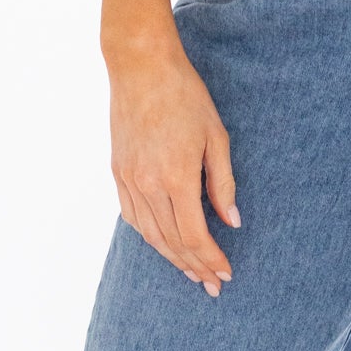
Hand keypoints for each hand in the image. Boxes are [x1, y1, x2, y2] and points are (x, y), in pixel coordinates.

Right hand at [106, 37, 239, 294]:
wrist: (140, 66)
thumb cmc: (185, 95)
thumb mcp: (217, 137)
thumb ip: (223, 184)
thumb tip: (232, 221)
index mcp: (176, 177)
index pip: (194, 236)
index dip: (211, 259)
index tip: (225, 274)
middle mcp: (148, 184)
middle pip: (171, 241)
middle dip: (194, 266)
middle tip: (211, 284)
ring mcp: (128, 179)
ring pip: (149, 234)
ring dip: (171, 257)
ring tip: (190, 271)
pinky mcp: (118, 171)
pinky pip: (132, 216)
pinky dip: (148, 235)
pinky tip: (163, 243)